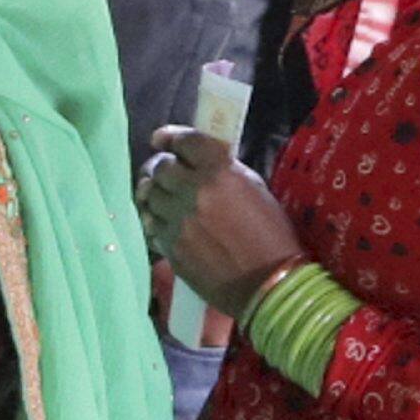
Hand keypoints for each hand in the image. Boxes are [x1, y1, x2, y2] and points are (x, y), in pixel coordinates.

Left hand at [140, 126, 300, 308]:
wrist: (267, 283)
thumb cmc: (271, 235)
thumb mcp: (255, 189)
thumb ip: (224, 170)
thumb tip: (199, 162)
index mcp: (219, 172)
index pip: (185, 142)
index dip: (170, 136)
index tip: (161, 139)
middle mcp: (194, 192)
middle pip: (160, 167)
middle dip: (159, 166)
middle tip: (163, 171)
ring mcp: (178, 220)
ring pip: (149, 195)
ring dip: (152, 192)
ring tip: (159, 195)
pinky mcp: (170, 246)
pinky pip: (150, 224)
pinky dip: (154, 218)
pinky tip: (163, 221)